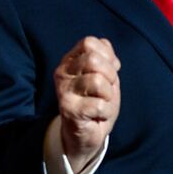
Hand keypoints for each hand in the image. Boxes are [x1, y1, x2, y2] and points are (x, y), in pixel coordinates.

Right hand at [53, 36, 120, 172]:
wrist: (89, 131)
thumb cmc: (97, 100)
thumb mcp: (106, 74)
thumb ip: (105, 57)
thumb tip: (106, 49)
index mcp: (71, 60)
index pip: (89, 42)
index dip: (107, 55)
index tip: (109, 71)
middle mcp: (62, 72)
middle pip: (94, 60)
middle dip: (110, 75)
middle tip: (106, 90)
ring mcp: (63, 90)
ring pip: (98, 81)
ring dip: (108, 96)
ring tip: (101, 102)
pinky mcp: (67, 109)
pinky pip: (100, 104)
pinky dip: (106, 111)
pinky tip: (97, 115)